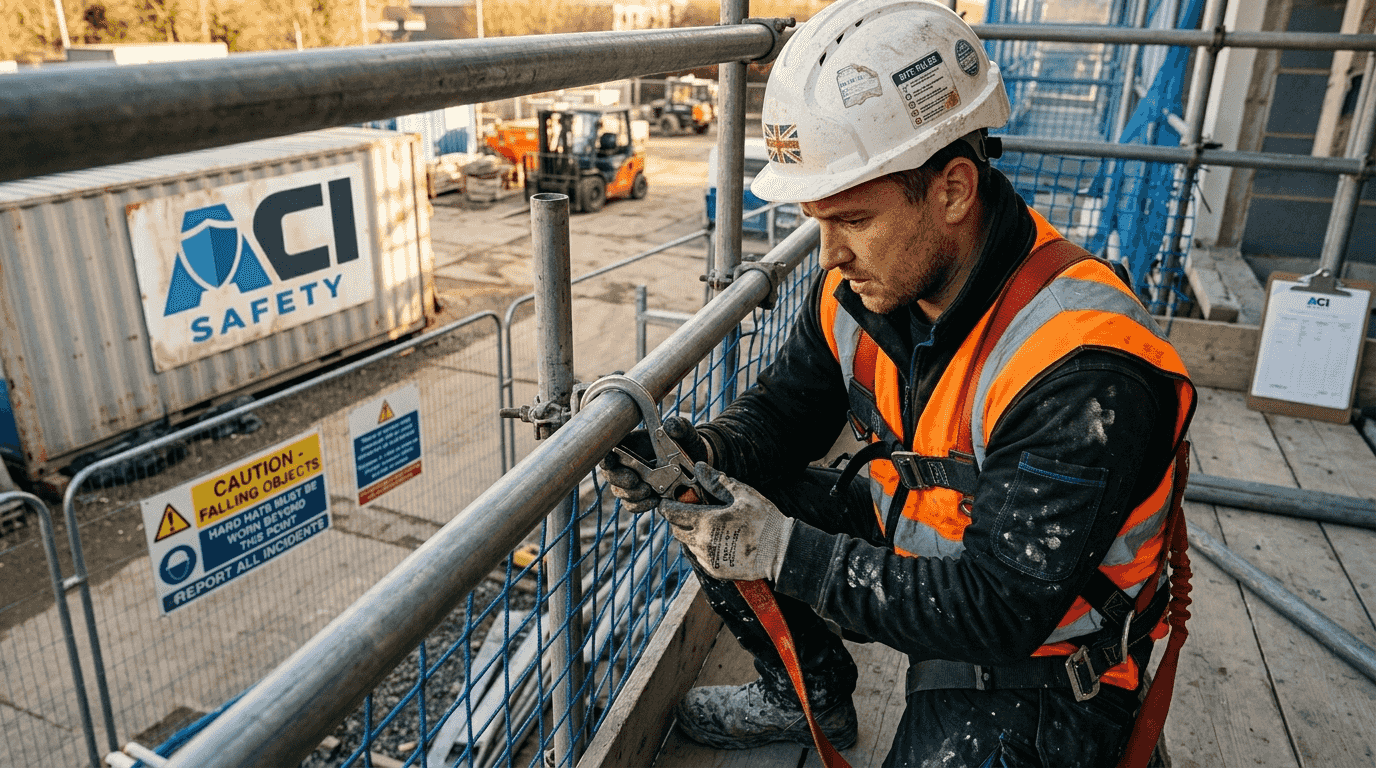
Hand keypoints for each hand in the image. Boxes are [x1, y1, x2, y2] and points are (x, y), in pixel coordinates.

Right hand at [600, 415, 710, 512]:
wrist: (697, 462)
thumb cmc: (686, 442)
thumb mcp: (685, 431)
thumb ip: (678, 427)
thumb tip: (670, 426)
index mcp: (629, 442)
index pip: (607, 449)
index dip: (604, 456)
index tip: (609, 461)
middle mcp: (626, 462)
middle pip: (611, 474)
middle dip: (620, 479)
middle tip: (635, 480)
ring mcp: (632, 481)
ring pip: (620, 492)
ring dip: (632, 494)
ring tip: (648, 491)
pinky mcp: (641, 496)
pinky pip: (632, 505)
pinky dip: (641, 505)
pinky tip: (654, 501)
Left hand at [658, 462, 794, 581]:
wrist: (780, 552)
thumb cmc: (764, 520)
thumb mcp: (742, 494)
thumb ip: (717, 481)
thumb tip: (699, 468)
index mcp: (705, 521)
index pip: (673, 513)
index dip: (667, 505)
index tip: (667, 501)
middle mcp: (702, 542)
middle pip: (677, 530)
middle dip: (678, 519)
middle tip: (690, 510)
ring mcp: (708, 558)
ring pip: (688, 543)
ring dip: (691, 533)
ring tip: (709, 525)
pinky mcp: (715, 570)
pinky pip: (700, 557)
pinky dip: (702, 547)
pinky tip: (717, 539)